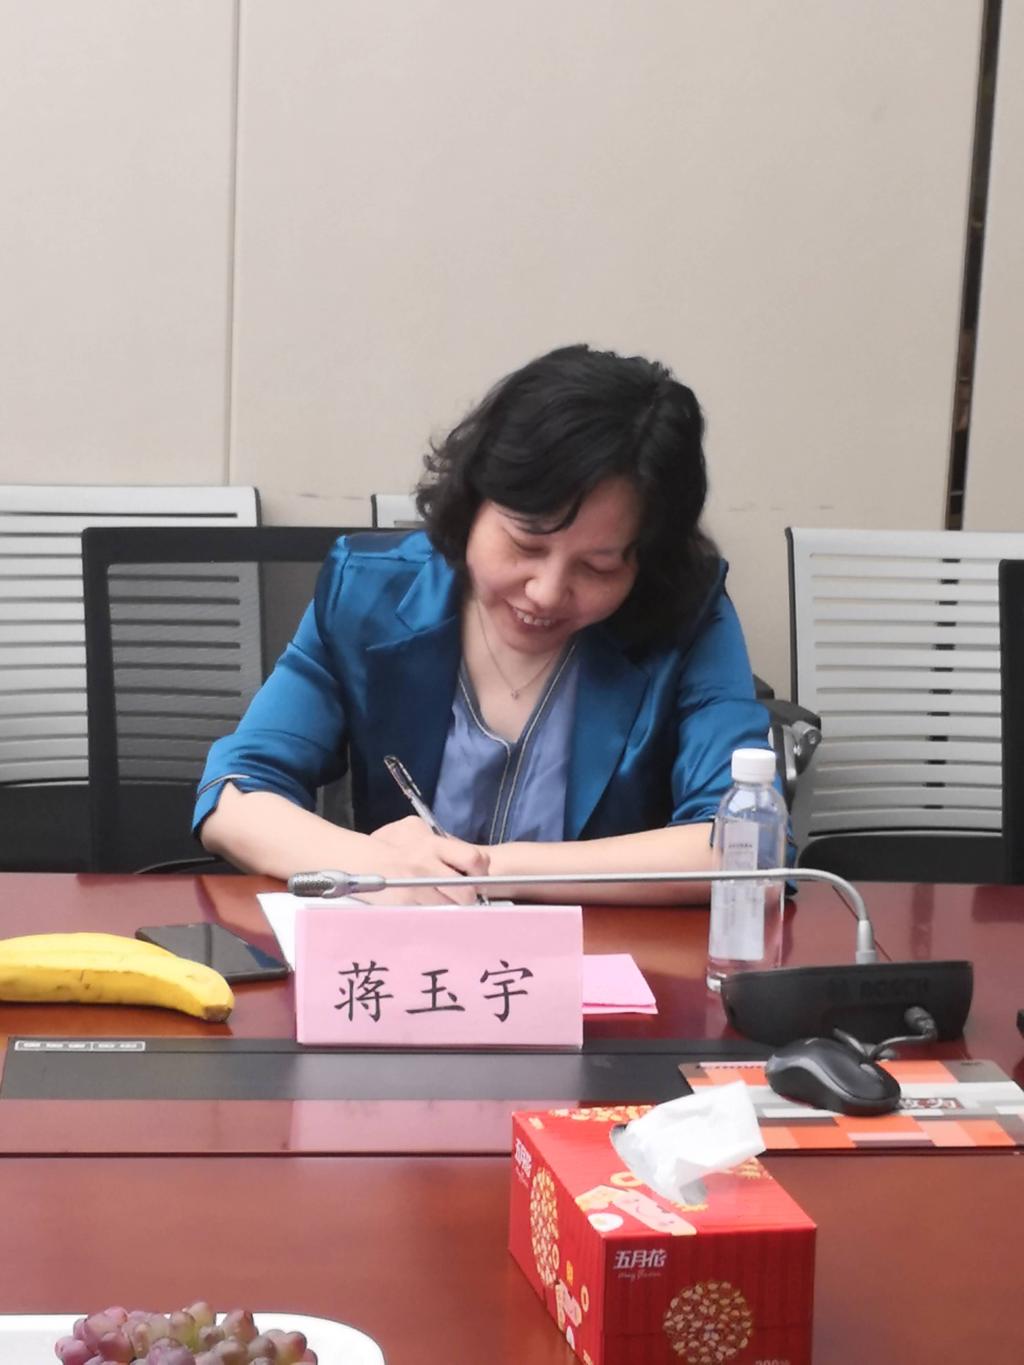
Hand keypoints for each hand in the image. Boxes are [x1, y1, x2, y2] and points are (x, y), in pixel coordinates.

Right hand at [367, 817, 488, 903]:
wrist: (359, 861)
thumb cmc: (389, 844)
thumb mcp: (415, 829)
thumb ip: (440, 841)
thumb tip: (467, 857)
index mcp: (433, 844)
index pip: (473, 858)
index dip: (481, 871)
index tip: (479, 877)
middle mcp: (428, 865)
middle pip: (466, 890)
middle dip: (470, 896)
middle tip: (466, 897)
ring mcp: (417, 885)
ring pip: (451, 905)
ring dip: (453, 907)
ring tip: (446, 901)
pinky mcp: (407, 902)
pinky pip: (432, 912)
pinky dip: (435, 912)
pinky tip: (430, 906)